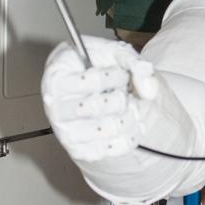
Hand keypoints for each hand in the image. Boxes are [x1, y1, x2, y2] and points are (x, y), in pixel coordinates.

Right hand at [41, 36, 158, 160]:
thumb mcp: (114, 53)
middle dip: (121, 100)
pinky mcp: (76, 148)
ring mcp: (64, 130)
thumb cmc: (96, 67)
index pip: (95, 80)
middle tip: (124, 95)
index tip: (122, 74)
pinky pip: (107, 150)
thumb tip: (149, 90)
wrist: (86, 88)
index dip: (117, 77)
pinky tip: (129, 127)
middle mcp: (55, 106)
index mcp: (57, 78)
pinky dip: (127, 139)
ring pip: (106, 129)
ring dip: (128, 119)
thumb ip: (135, 64)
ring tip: (130, 110)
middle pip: (97, 107)